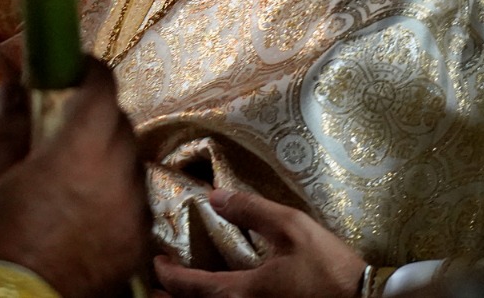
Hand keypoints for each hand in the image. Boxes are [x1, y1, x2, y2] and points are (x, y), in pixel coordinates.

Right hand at [0, 59, 149, 297]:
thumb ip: (9, 127)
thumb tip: (13, 83)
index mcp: (76, 153)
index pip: (102, 89)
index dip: (89, 71)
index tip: (72, 67)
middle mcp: (115, 177)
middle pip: (119, 123)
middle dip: (95, 113)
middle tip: (62, 120)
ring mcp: (131, 214)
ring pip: (130, 163)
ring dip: (107, 154)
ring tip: (72, 170)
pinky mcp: (136, 246)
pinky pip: (134, 202)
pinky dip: (115, 194)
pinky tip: (85, 207)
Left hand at [151, 189, 365, 297]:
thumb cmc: (329, 267)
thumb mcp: (292, 227)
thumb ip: (252, 210)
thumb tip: (215, 195)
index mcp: (243, 292)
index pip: (191, 287)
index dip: (167, 275)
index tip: (156, 262)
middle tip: (154, 287)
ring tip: (176, 296)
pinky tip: (219, 296)